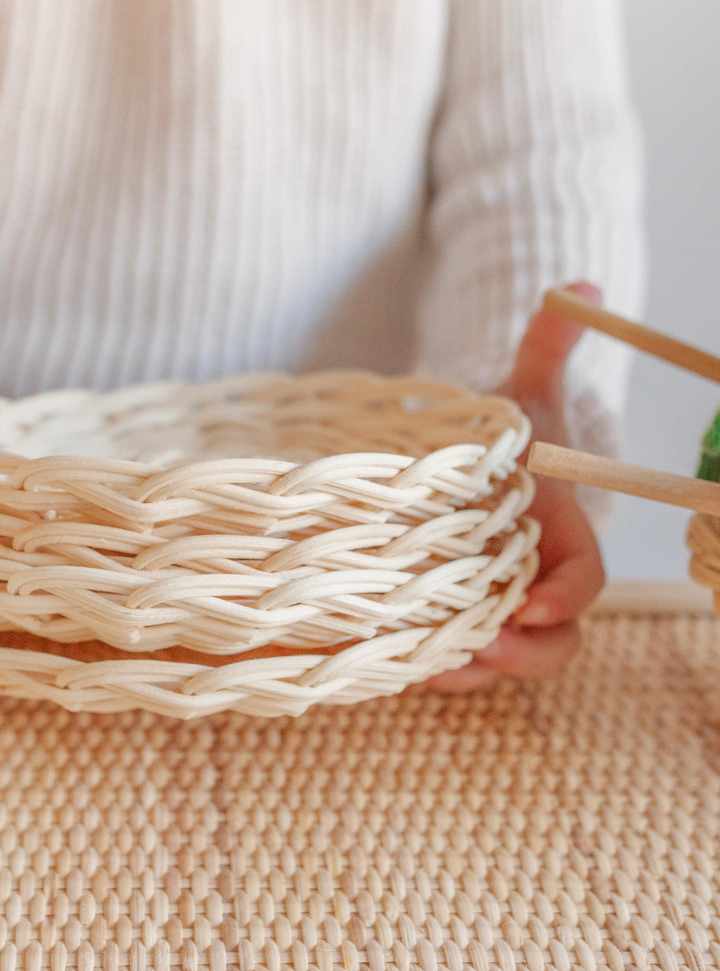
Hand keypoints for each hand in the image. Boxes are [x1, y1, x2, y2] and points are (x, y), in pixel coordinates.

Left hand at [428, 282, 605, 692]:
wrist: (471, 472)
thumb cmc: (505, 439)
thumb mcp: (523, 393)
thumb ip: (546, 347)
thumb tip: (575, 288)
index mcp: (564, 540)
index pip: (584, 582)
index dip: (567, 598)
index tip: (534, 604)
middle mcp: (533, 582)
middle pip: (551, 641)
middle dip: (522, 653)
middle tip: (483, 651)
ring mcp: (493, 607)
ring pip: (498, 659)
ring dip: (469, 670)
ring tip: (427, 666)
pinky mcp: (453, 617)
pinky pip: (451, 656)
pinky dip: (431, 664)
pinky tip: (398, 661)